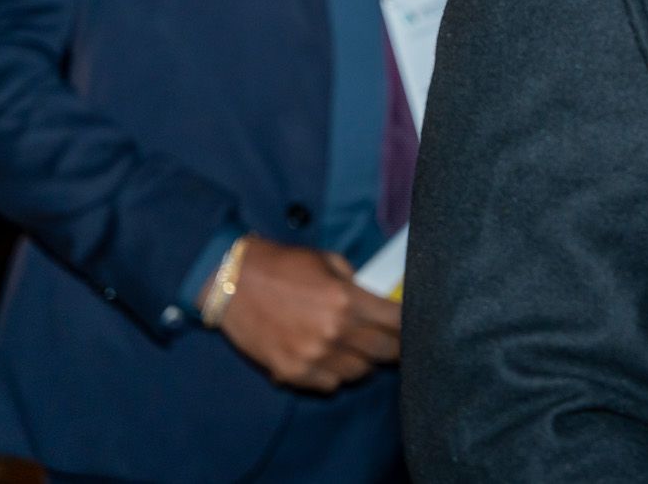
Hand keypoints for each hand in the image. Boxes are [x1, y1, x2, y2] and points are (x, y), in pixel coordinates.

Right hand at [207, 237, 402, 392]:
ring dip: (364, 363)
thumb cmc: (283, 265)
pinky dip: (335, 376)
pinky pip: (329, 385)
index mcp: (348, 300)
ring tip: (358, 350)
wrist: (232, 283)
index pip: (397, 322)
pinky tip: (330, 360)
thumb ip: (356, 284)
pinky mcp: (292, 372)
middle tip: (395, 344)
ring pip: (359, 373)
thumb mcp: (328, 262)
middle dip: (395, 348)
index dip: (411, 326)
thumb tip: (378, 303)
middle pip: (385, 352)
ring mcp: (313, 356)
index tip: (415, 327)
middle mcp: (334, 332)